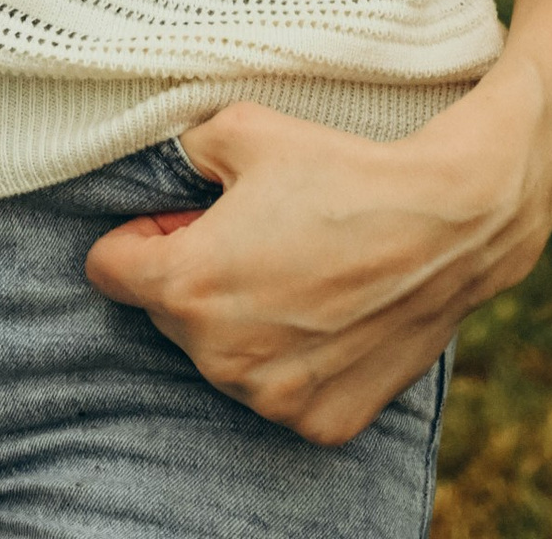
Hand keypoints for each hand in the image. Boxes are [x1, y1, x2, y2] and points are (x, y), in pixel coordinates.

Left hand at [83, 68, 551, 447]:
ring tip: (294, 272)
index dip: (139, 235)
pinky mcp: (320, 422)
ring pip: (221, 356)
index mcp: (188, 286)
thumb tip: (161, 169)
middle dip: (193, 275)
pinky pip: (278, 389)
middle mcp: (221, 357)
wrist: (442, 226)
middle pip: (168, 313)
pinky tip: (326, 315)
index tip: (178, 220)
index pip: (109, 269)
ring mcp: (273, 398)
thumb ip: (180, 151)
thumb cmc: (338, 173)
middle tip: (249, 236)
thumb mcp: (238, 129)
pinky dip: (291, 358)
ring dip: (240, 320)